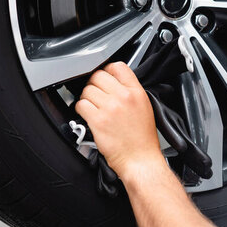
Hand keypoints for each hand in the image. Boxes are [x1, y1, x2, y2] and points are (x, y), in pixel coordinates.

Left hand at [75, 62, 162, 178]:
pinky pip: (81, 105)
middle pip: (98, 76)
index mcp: (136, 92)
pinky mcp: (98, 120)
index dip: (107, 69)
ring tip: (91, 106)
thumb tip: (115, 82)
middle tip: (95, 93)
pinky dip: (81, 109)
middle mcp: (123, 97)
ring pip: (87, 90)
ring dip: (86, 97)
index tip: (104, 76)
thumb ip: (131, 91)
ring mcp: (110, 108)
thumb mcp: (145, 107)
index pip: (118, 66)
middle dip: (94, 83)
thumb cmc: (142, 139)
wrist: (140, 160)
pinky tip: (87, 114)